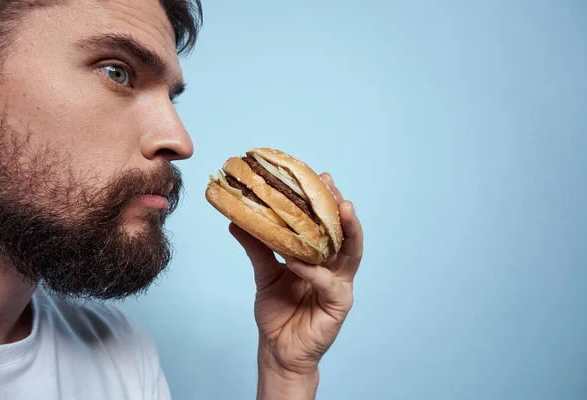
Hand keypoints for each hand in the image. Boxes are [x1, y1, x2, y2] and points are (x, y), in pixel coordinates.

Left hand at [230, 172, 363, 396]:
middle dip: (339, 207)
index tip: (318, 177)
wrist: (277, 348)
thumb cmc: (277, 312)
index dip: (325, 202)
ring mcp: (340, 284)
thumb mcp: (265, 273)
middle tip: (331, 184)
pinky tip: (298, 260)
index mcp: (321, 257)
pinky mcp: (339, 303)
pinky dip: (314, 270)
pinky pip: (327, 282)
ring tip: (341, 209)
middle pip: (344, 232)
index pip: (327, 225)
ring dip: (347, 230)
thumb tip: (236, 221)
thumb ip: (257, 248)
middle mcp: (335, 267)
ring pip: (350, 253)